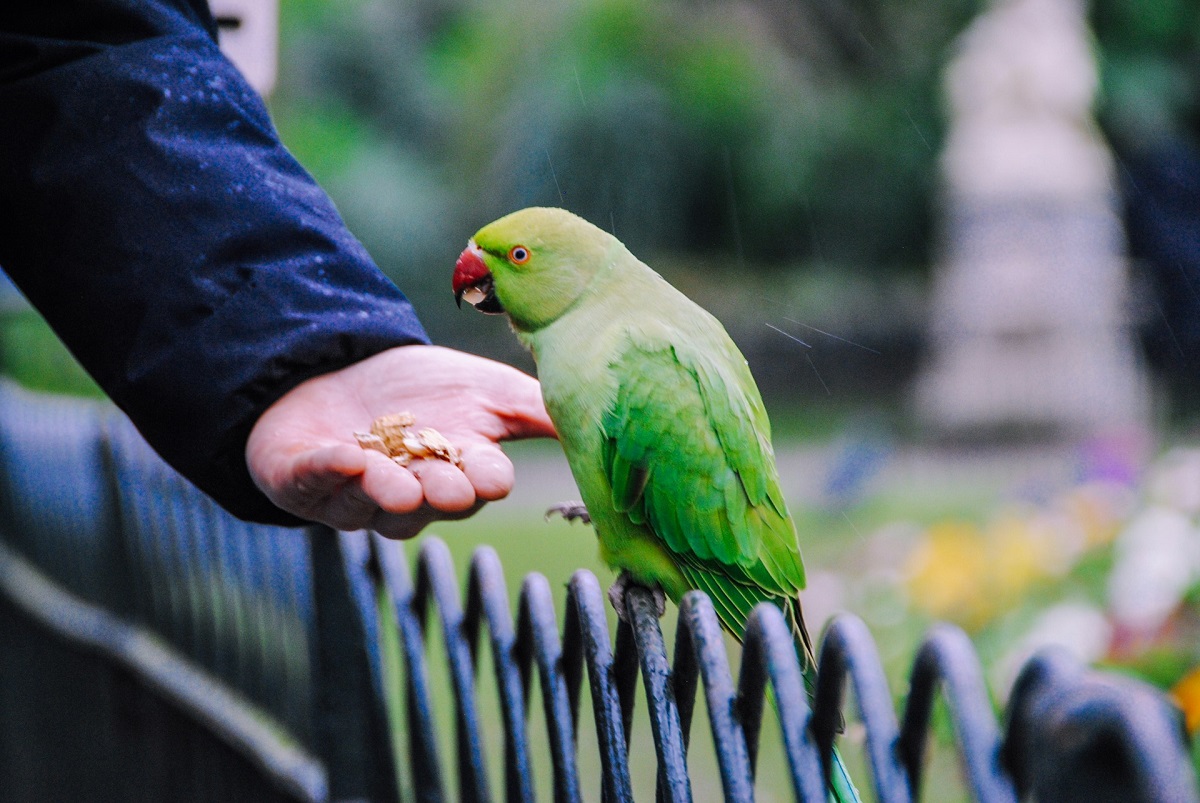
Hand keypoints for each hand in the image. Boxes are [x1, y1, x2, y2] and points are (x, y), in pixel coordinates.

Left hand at [246, 345, 555, 538]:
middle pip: (431, 501)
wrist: (340, 370)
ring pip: (374, 503)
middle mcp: (414, 491)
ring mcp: (357, 492)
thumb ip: (538, 410)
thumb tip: (599, 416)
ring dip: (385, 490)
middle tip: (448, 486)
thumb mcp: (489, 389)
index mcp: (461, 469)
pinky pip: (316, 481)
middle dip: (440, 492)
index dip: (485, 479)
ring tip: (394, 480)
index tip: (493, 476)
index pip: (480, 480)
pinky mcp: (305, 477)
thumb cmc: (425, 387)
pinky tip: (345, 456)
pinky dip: (330, 470)